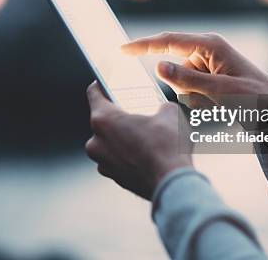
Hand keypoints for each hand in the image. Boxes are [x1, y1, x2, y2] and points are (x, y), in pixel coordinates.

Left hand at [85, 82, 192, 199]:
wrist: (173, 185)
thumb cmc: (167, 146)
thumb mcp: (169, 113)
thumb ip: (159, 105)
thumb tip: (161, 109)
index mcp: (103, 120)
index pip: (94, 93)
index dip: (102, 84)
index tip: (108, 82)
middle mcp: (96, 142)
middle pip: (103, 119)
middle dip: (119, 114)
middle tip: (135, 109)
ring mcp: (103, 162)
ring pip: (109, 141)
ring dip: (123, 136)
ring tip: (144, 132)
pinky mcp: (114, 177)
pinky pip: (117, 158)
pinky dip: (127, 154)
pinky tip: (146, 151)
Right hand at [122, 32, 267, 107]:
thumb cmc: (255, 98)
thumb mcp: (220, 91)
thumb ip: (187, 79)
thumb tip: (157, 66)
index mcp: (210, 45)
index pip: (168, 42)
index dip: (143, 46)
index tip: (122, 49)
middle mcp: (206, 50)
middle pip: (175, 68)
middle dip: (187, 87)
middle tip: (212, 99)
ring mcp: (208, 63)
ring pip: (181, 83)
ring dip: (195, 97)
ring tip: (221, 103)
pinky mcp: (209, 76)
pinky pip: (190, 90)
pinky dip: (200, 100)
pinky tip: (221, 104)